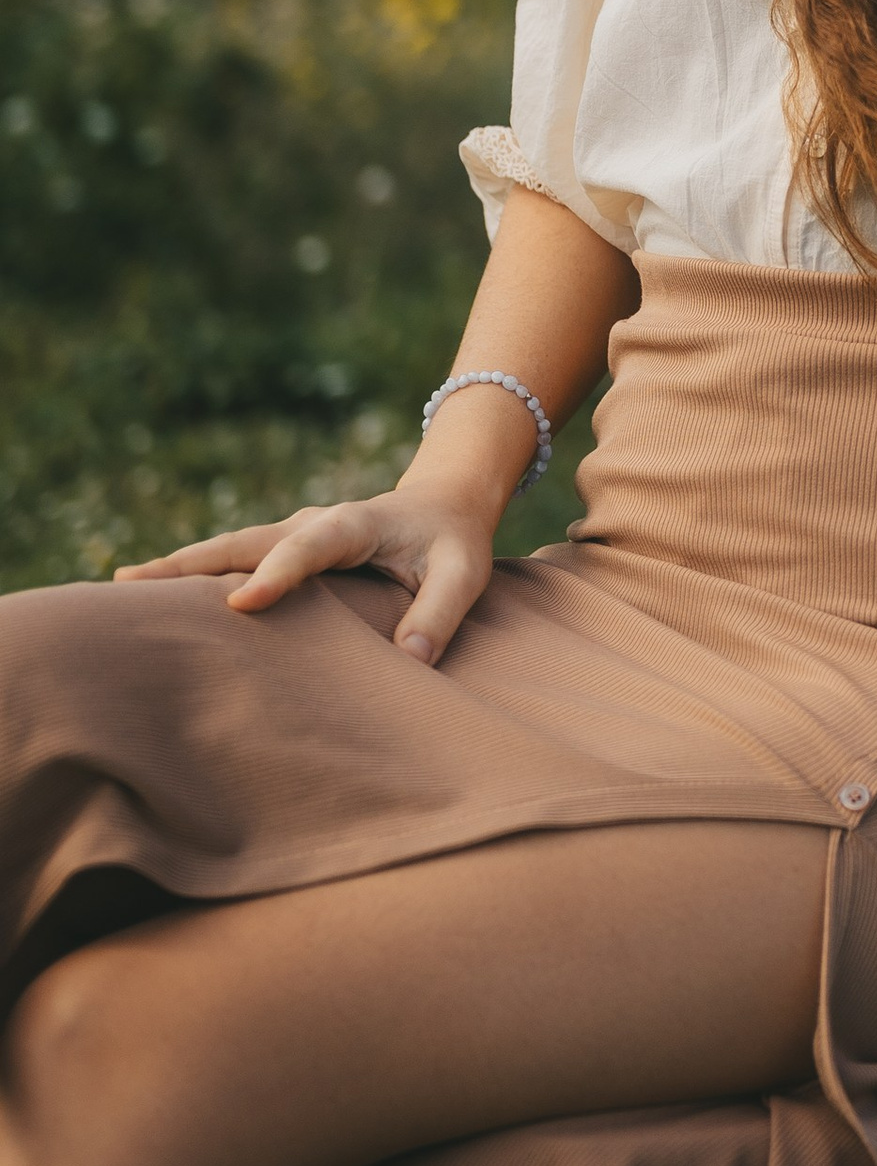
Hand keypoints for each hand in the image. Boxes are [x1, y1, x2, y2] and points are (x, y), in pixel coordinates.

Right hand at [116, 464, 501, 665]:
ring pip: (229, 551)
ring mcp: (292, 536)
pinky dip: (196, 578)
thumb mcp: (465, 572)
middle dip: (191, 563)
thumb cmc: (453, 542)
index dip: (277, 573)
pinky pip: (235, 564)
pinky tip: (157, 602)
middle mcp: (312, 523)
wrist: (445, 504)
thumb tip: (412, 661)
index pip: (310, 546)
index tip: (243, 604)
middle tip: (130, 585)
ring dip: (179, 569)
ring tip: (121, 591)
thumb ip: (440, 612)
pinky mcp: (283, 552)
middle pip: (244, 541)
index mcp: (354, 523)